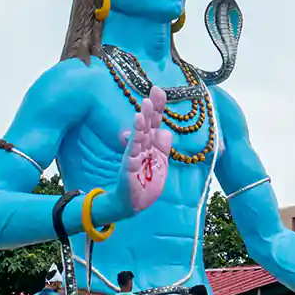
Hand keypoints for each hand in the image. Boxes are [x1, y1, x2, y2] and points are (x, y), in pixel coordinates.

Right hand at [94, 86, 171, 222]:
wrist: (134, 204)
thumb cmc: (146, 183)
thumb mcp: (160, 163)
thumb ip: (163, 147)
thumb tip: (165, 131)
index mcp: (151, 145)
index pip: (155, 122)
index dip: (158, 108)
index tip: (160, 91)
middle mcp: (143, 146)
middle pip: (148, 123)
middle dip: (152, 107)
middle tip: (155, 90)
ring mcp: (135, 154)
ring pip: (141, 133)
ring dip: (144, 118)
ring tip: (146, 103)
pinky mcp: (129, 164)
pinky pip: (133, 147)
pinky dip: (136, 135)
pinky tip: (138, 123)